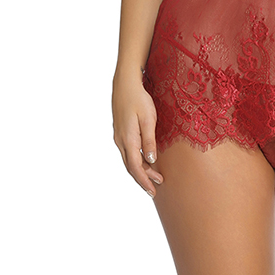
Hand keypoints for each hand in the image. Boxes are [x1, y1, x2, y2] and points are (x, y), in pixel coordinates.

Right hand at [112, 73, 163, 197]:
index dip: (144, 180)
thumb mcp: (148, 118)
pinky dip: (137, 160)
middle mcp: (120, 141)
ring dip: (141, 169)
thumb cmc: (139, 99)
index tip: (153, 190)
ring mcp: (119, 136)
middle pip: (131, 166)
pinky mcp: (120, 131)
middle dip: (143, 178)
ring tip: (155, 176)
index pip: (135, 167)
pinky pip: (128, 151)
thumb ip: (149, 139)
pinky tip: (146, 159)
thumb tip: (151, 160)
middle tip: (156, 188)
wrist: (125, 84)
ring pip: (129, 159)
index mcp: (127, 139)